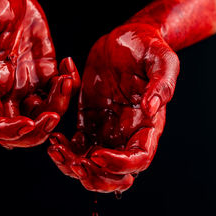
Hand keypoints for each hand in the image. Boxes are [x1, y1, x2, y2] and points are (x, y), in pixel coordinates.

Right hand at [0, 0, 79, 147]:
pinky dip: (70, 87)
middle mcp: (7, 91)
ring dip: (59, 107)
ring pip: (44, 115)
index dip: (7, 131)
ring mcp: (28, 84)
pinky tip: (68, 64)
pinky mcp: (45, 74)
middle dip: (38, 131)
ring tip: (64, 79)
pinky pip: (60, 93)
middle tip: (53, 116)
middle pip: (20, 131)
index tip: (29, 122)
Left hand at [48, 23, 178, 192]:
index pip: (138, 159)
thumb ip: (162, 84)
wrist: (126, 38)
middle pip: (114, 174)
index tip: (95, 154)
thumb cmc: (147, 47)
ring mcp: (105, 129)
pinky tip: (53, 138)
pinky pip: (75, 146)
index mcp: (147, 124)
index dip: (118, 165)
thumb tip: (152, 108)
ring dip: (72, 166)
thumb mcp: (161, 59)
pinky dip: (64, 150)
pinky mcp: (88, 121)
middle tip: (74, 162)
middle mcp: (126, 133)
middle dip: (94, 177)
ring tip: (56, 149)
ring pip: (90, 165)